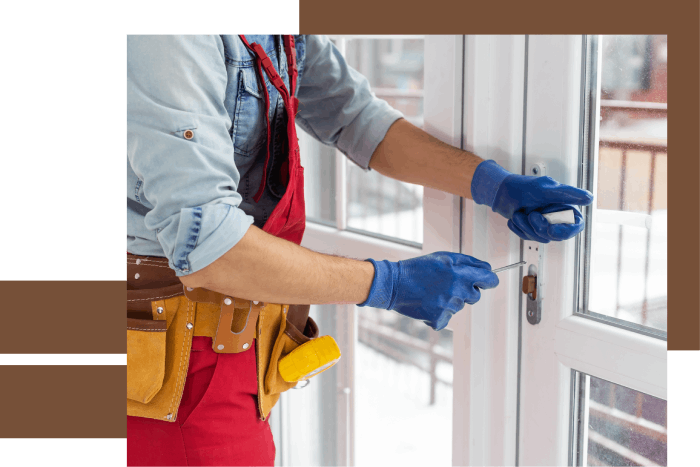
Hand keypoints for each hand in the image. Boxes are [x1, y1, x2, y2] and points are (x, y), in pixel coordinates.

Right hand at [357, 251, 498, 330]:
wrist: (394, 284)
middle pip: (475, 296)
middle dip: (466, 291)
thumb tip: (488, 269)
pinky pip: (447, 318)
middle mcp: (457, 291)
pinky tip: (428, 303)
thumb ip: (469, 262)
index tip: (485, 281)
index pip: (490, 280)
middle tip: (447, 284)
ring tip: (432, 292)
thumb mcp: (444, 257)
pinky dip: (439, 312)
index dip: (489, 280)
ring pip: (459, 307)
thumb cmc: (419, 268)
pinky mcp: (439, 319)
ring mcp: (449, 307)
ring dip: (450, 300)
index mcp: (461, 274)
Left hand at [470, 160, 593, 242]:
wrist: (501, 193)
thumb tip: (589, 198)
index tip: (551, 230)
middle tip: (531, 214)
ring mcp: (544, 224)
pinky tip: (516, 217)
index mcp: (565, 206)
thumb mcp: (547, 189)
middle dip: (539, 227)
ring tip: (520, 212)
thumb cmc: (523, 187)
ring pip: (540, 237)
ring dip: (526, 226)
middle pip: (556, 235)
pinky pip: (528, 237)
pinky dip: (519, 228)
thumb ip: (568, 194)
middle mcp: (556, 216)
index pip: (576, 225)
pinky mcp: (531, 229)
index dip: (566, 231)